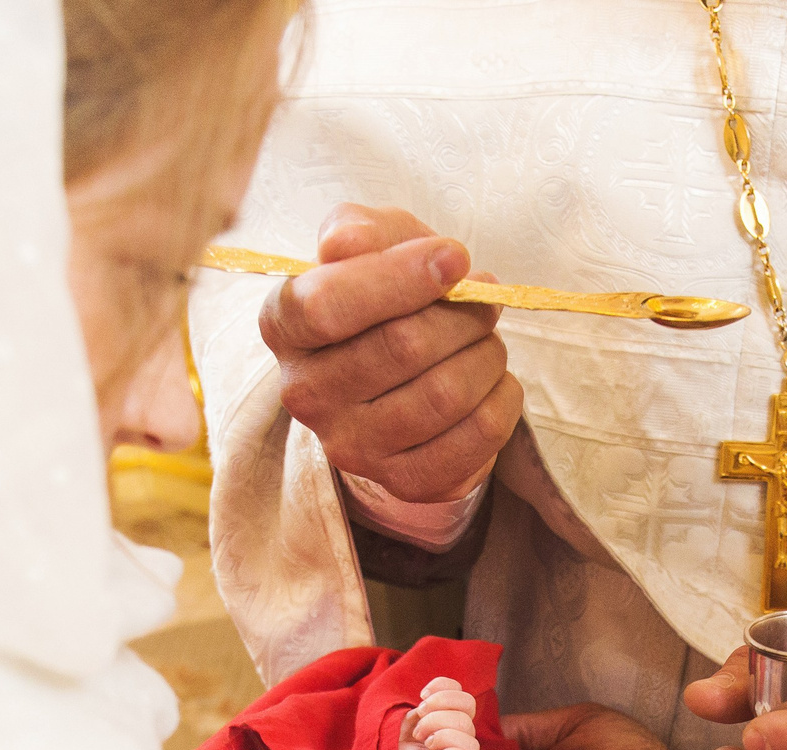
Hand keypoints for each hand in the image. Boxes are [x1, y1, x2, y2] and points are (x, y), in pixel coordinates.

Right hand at [259, 204, 523, 502]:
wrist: (401, 374)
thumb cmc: (385, 295)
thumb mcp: (370, 244)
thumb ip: (359, 231)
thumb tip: (346, 244)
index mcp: (283, 326)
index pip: (326, 305)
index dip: (400, 277)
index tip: (455, 257)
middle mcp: (305, 394)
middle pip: (401, 347)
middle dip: (462, 315)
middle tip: (484, 301)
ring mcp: (351, 447)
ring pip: (444, 394)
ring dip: (487, 355)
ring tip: (487, 340)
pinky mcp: (403, 482)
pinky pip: (476, 437)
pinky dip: (503, 400)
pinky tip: (495, 381)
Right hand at [396, 678, 479, 749]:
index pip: (469, 745)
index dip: (446, 739)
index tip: (426, 743)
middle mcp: (465, 737)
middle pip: (464, 721)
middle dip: (435, 723)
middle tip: (417, 733)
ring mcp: (457, 717)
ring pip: (466, 701)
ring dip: (439, 703)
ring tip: (421, 712)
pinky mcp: (446, 702)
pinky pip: (453, 686)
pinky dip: (438, 686)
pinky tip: (424, 695)